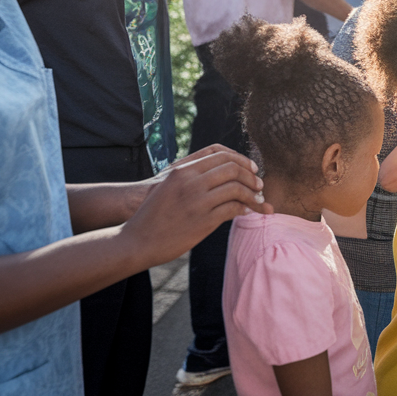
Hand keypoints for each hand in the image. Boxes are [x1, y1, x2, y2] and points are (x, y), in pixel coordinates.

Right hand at [121, 148, 270, 267]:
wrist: (136, 240)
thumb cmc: (153, 214)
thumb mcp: (169, 185)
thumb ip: (191, 175)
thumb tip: (219, 172)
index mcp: (183, 170)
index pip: (222, 155)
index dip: (242, 161)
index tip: (252, 169)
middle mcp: (191, 181)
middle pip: (233, 169)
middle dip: (251, 177)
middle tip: (260, 186)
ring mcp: (197, 201)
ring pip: (237, 188)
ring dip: (253, 194)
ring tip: (259, 200)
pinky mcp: (203, 221)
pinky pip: (233, 209)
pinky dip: (245, 208)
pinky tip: (247, 212)